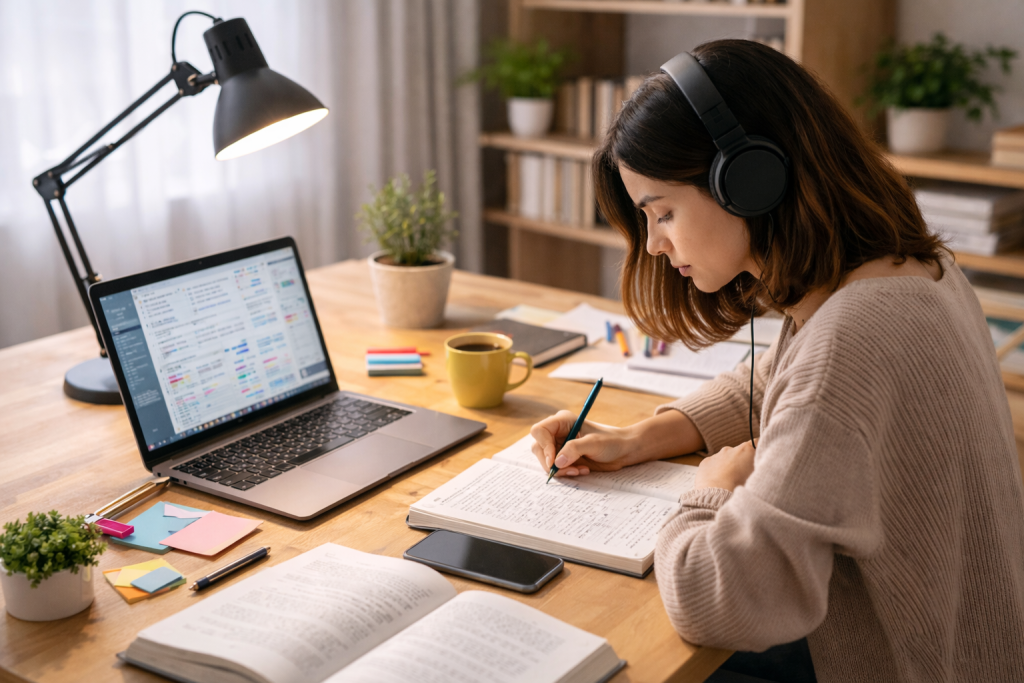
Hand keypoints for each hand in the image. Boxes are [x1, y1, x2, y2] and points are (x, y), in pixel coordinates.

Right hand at [530, 411, 645, 476]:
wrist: (622, 451)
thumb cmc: (611, 441)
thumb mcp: (593, 443)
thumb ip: (574, 449)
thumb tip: (557, 462)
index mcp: (562, 421)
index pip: (539, 431)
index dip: (543, 446)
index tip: (554, 461)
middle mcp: (557, 433)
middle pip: (539, 448)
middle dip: (551, 462)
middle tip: (569, 470)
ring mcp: (559, 446)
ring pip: (545, 460)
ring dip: (560, 469)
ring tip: (579, 470)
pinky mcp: (564, 458)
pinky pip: (555, 468)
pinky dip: (566, 472)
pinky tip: (581, 470)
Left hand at [694, 440, 756, 491]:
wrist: (718, 494)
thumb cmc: (740, 486)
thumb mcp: (756, 476)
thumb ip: (759, 467)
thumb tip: (760, 465)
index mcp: (745, 450)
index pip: (756, 443)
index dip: (757, 449)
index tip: (758, 456)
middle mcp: (730, 449)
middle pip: (738, 452)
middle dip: (741, 461)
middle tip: (742, 475)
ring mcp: (716, 455)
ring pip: (724, 459)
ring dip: (727, 466)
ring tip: (729, 481)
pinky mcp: (705, 462)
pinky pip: (712, 464)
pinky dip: (715, 471)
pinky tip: (718, 481)